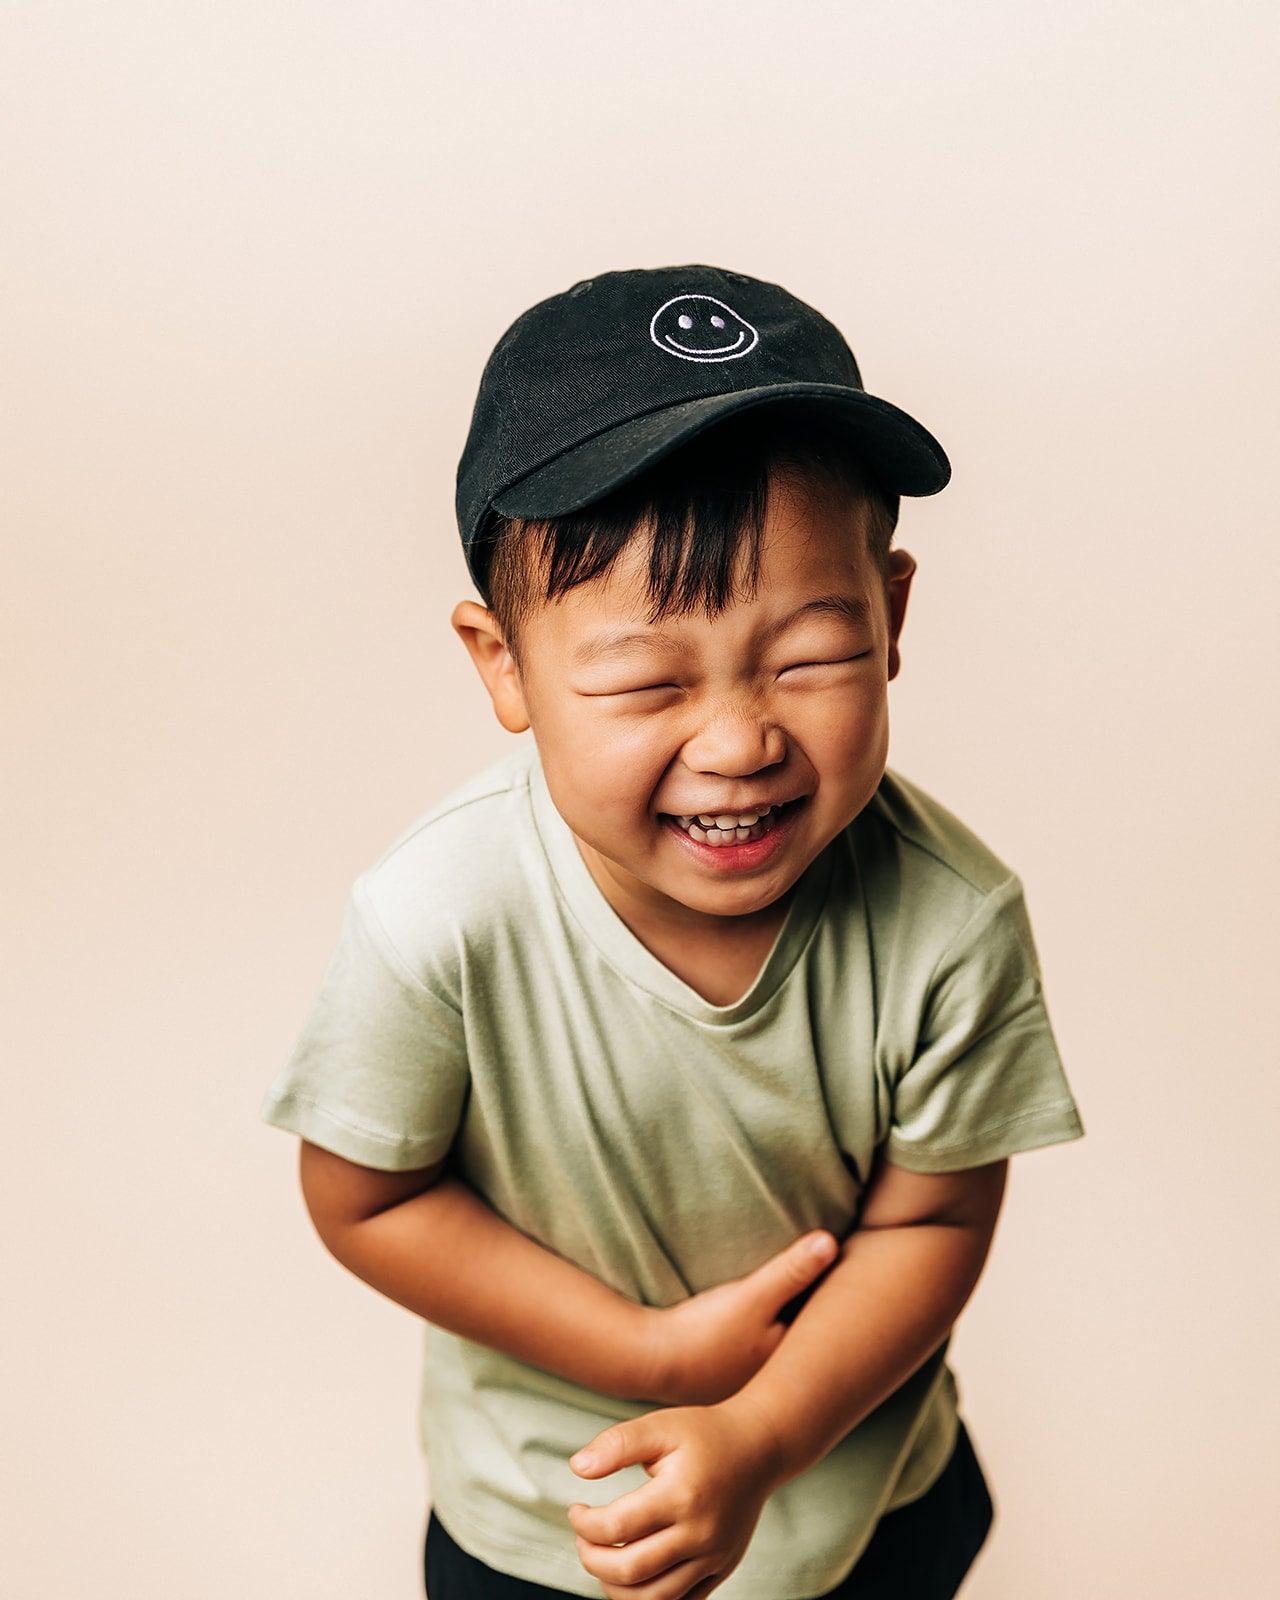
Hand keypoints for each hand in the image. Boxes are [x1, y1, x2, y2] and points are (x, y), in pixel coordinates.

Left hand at [567, 1396, 785, 1599]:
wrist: (758, 1448)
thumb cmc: (703, 1434)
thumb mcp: (660, 1426)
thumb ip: (617, 1444)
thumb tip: (577, 1468)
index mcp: (680, 1495)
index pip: (616, 1527)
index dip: (584, 1523)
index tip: (576, 1509)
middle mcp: (700, 1534)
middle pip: (630, 1571)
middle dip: (592, 1559)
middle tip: (583, 1537)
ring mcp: (713, 1558)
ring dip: (615, 1586)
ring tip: (603, 1558)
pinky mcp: (721, 1570)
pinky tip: (631, 1574)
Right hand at [640, 1230, 840, 1404]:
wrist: (650, 1359)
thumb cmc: (705, 1330)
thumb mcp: (752, 1295)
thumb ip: (792, 1270)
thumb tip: (833, 1242)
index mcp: (791, 1361)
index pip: (827, 1329)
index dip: (845, 1306)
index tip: (867, 1281)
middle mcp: (778, 1378)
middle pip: (811, 1343)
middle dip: (826, 1322)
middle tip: (853, 1288)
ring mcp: (754, 1381)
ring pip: (788, 1351)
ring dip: (798, 1333)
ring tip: (820, 1309)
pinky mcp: (732, 1378)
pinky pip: (766, 1356)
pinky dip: (774, 1342)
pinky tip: (770, 1333)